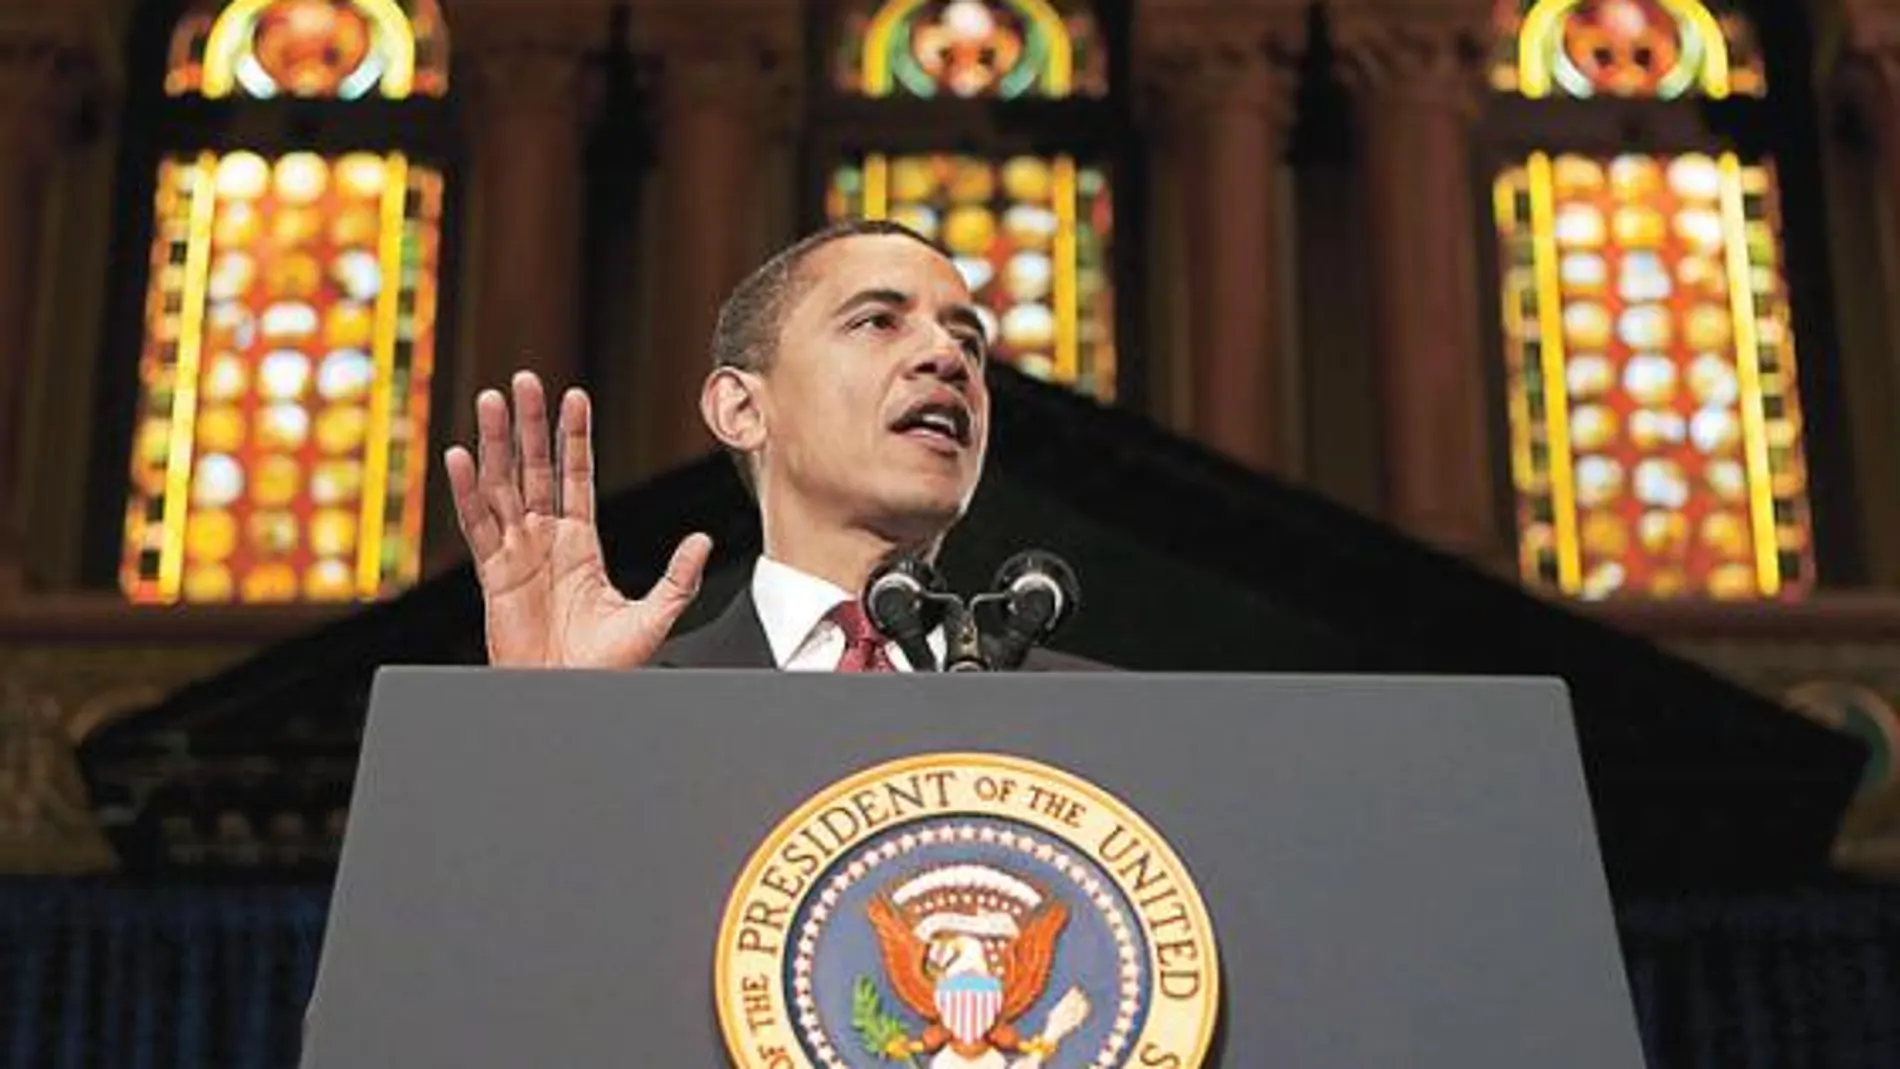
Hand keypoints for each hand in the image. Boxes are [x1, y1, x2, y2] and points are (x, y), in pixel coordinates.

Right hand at [444, 371, 711, 667]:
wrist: (570, 694)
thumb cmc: (607, 666)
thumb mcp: (653, 617)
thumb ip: (678, 577)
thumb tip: (702, 539)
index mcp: (581, 543)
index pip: (575, 477)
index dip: (574, 437)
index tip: (574, 396)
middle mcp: (545, 539)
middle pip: (534, 469)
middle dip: (530, 424)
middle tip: (523, 381)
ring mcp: (517, 552)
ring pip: (502, 485)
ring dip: (496, 443)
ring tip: (490, 401)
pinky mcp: (494, 574)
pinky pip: (477, 525)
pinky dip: (467, 491)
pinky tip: (461, 457)